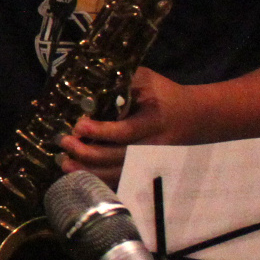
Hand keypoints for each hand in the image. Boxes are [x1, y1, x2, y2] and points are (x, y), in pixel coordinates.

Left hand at [59, 68, 199, 184]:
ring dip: (89, 171)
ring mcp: (150, 162)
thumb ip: (123, 80)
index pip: (125, 132)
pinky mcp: (146, 170)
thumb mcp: (148, 81)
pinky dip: (99, 181)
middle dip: (87, 153)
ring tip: (65, 163)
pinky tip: (80, 175)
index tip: (78, 126)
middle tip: (65, 143)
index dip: (99, 132)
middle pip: (117, 157)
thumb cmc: (164, 94)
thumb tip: (90, 77)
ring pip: (117, 173)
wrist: (194, 117)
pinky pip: (121, 181)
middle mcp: (152, 145)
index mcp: (153, 121)